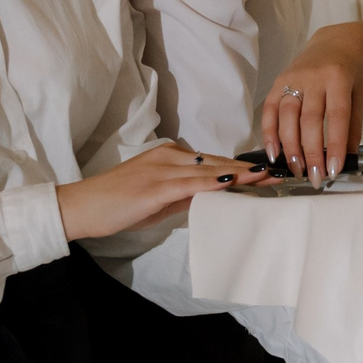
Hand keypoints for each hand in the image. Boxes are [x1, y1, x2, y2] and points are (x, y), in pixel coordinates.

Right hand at [55, 142, 250, 241]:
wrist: (84, 207)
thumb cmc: (119, 204)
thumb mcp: (158, 199)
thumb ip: (184, 195)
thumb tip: (212, 197)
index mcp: (170, 156)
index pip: (213, 161)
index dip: (241, 167)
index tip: (266, 172)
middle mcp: (169, 156)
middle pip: (216, 162)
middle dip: (248, 169)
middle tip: (278, 174)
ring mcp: (161, 169)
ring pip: (208, 170)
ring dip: (239, 174)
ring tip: (266, 179)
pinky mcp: (154, 186)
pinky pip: (189, 183)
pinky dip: (213, 183)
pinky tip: (232, 183)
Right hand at [260, 26, 362, 183]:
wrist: (336, 43)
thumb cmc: (350, 74)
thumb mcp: (359, 95)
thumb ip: (352, 127)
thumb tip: (345, 160)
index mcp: (339, 77)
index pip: (336, 116)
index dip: (334, 145)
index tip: (333, 171)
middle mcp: (314, 76)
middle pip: (309, 119)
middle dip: (310, 152)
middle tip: (313, 178)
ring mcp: (293, 78)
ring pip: (287, 115)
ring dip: (290, 146)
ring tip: (296, 170)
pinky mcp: (278, 80)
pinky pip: (269, 109)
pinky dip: (269, 133)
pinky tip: (274, 154)